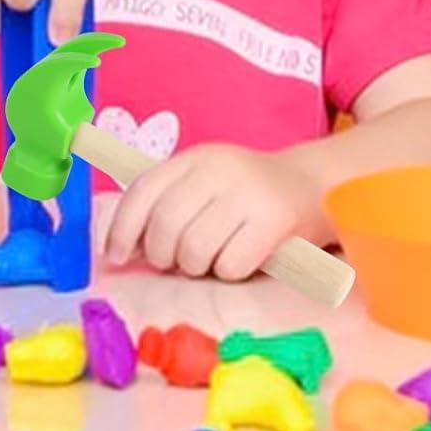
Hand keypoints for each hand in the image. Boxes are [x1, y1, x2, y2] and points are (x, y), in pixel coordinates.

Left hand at [102, 143, 323, 280]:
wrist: (315, 185)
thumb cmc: (246, 194)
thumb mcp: (202, 185)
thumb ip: (165, 206)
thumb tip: (124, 249)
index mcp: (192, 158)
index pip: (142, 192)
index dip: (122, 229)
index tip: (116, 257)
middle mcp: (217, 169)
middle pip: (165, 224)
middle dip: (161, 255)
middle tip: (173, 263)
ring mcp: (246, 193)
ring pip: (194, 248)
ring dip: (194, 266)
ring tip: (208, 260)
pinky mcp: (274, 221)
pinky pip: (230, 265)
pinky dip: (227, 273)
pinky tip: (238, 261)